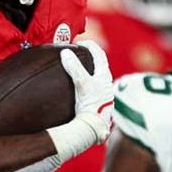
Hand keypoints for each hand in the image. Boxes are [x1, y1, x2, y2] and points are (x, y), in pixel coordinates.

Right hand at [47, 41, 113, 161]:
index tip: (78, 43)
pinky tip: (77, 87)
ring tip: (76, 68)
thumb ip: (74, 67)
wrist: (93, 128)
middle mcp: (106, 84)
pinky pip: (92, 87)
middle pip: (99, 64)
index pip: (99, 54)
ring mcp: (102, 94)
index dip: (89, 45)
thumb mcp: (82, 83)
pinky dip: (86, 81)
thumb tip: (65, 52)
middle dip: (89, 56)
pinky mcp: (97, 102)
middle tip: (77, 52)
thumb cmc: (90, 105)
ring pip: (96, 76)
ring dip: (88, 69)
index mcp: (104, 76)